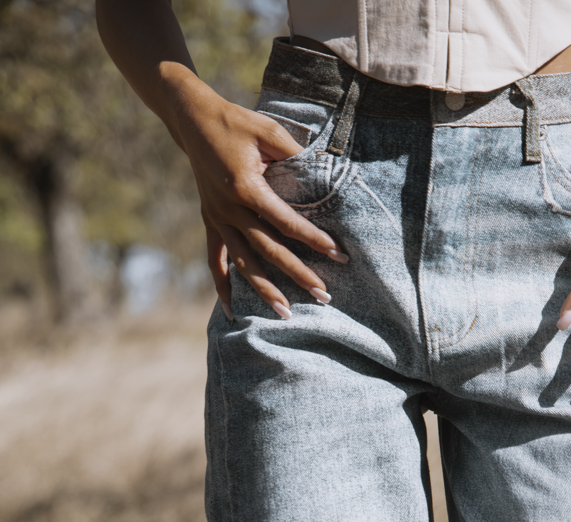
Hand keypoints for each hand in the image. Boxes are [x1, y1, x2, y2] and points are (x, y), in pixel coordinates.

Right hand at [169, 70, 346, 319]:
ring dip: (265, 290)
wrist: (194, 120)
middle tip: (324, 296)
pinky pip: (216, 261)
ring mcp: (217, 219)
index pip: (287, 222)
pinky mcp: (210, 222)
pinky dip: (223, 287)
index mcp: (247, 187)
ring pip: (244, 263)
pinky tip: (232, 312)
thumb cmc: (237, 123)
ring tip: (286, 313)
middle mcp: (230, 209)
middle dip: (298, 274)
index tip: (338, 254)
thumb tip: (329, 171)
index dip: (314, 239)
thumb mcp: (269, 131)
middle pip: (269, 250)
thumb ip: (296, 154)